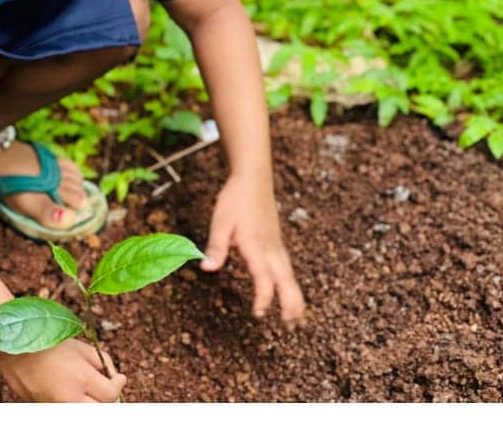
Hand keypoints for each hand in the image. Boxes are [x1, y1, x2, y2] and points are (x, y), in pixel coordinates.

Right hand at [0, 339, 125, 402]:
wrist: (15, 354)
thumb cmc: (50, 345)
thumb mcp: (81, 347)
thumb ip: (102, 362)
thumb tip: (113, 377)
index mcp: (80, 379)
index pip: (111, 395)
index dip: (118, 385)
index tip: (119, 378)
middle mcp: (69, 399)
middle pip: (101, 410)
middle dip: (107, 400)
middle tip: (108, 388)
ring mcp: (57, 408)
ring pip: (86, 414)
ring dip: (92, 403)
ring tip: (90, 388)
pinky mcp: (48, 411)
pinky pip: (70, 411)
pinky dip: (76, 404)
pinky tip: (74, 391)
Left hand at [201, 174, 305, 325]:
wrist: (253, 176)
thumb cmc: (235, 198)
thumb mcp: (220, 221)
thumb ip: (216, 246)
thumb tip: (207, 268)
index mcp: (256, 245)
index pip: (264, 278)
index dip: (263, 298)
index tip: (259, 314)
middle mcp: (271, 248)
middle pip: (286, 280)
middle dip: (290, 302)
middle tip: (292, 326)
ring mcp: (276, 244)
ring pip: (289, 274)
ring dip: (293, 294)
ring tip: (296, 316)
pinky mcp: (276, 240)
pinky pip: (286, 266)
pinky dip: (290, 281)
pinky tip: (288, 288)